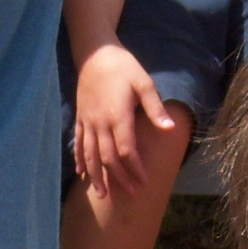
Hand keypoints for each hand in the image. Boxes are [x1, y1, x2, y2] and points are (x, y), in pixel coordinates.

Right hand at [73, 43, 173, 199]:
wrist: (95, 54)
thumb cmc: (123, 67)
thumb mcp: (144, 83)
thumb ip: (155, 108)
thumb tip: (170, 128)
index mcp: (118, 116)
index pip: (126, 150)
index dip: (134, 169)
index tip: (143, 182)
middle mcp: (100, 123)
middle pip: (107, 157)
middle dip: (118, 178)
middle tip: (130, 193)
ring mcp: (88, 122)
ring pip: (89, 155)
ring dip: (96, 176)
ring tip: (103, 194)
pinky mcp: (80, 118)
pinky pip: (78, 143)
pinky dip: (80, 160)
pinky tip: (83, 174)